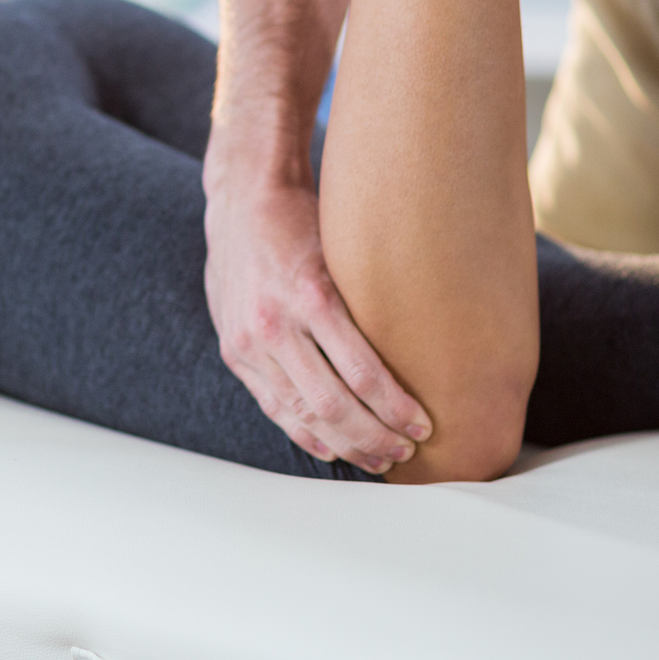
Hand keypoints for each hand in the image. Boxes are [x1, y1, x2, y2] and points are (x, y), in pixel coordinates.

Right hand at [202, 179, 431, 473]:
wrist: (240, 200)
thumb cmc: (304, 220)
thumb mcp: (342, 251)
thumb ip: (366, 301)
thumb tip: (423, 346)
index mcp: (310, 294)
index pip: (361, 372)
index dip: (395, 408)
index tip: (423, 424)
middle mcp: (274, 323)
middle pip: (332, 404)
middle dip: (375, 436)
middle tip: (407, 451)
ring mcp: (249, 341)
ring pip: (301, 415)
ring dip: (344, 445)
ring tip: (378, 459)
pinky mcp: (234, 351)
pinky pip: (273, 407)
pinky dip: (305, 433)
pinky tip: (332, 449)